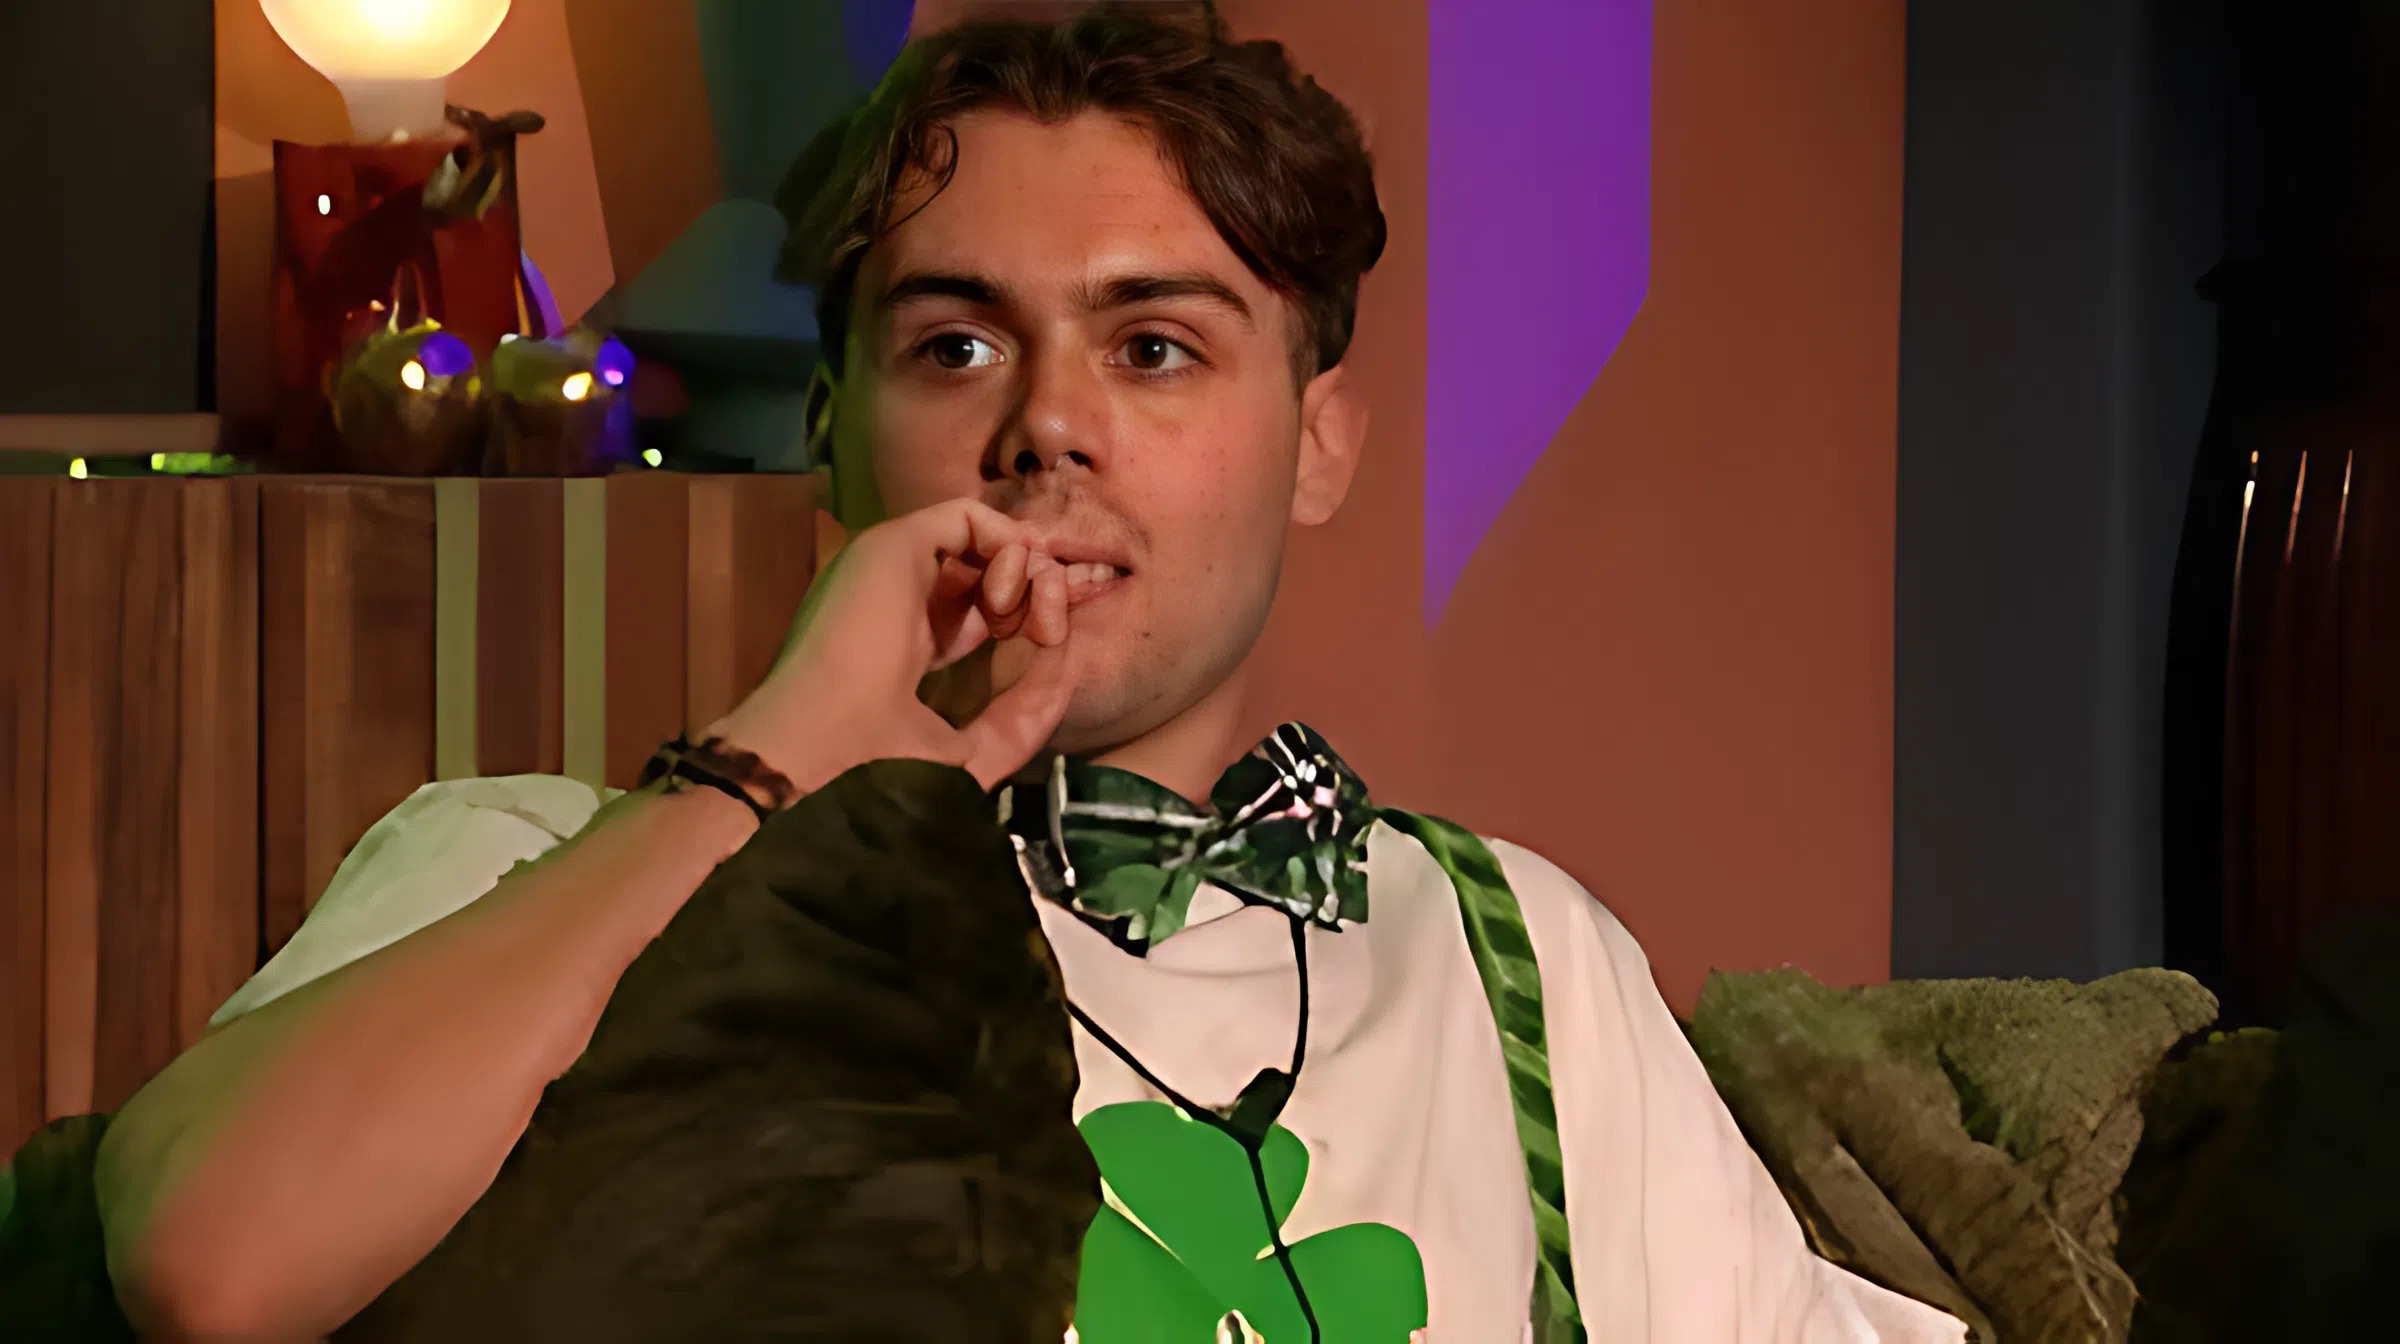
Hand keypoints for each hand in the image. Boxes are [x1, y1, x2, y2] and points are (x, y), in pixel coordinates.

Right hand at [707, 498, 1073, 795]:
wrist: (824, 758)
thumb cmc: (882, 770)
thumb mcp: (977, 753)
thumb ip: (1026, 712)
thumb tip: (1066, 656)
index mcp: (905, 651)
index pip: (974, 617)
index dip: (1023, 623)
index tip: (1052, 648)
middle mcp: (896, 603)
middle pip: (983, 574)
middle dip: (1035, 593)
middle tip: (1049, 632)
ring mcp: (890, 571)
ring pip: (981, 540)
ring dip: (1027, 570)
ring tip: (1029, 619)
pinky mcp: (894, 544)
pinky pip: (968, 516)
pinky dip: (1007, 544)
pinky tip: (1009, 593)